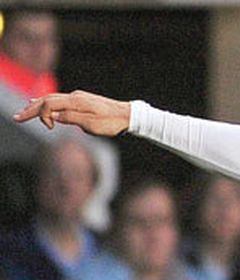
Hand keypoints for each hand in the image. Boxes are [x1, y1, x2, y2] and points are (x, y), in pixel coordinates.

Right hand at [13, 90, 130, 136]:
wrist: (128, 115)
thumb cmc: (111, 122)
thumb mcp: (91, 124)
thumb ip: (71, 118)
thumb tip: (53, 116)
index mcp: (75, 101)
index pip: (49, 104)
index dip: (43, 115)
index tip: (48, 128)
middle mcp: (74, 96)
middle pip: (47, 100)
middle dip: (31, 109)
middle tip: (17, 117)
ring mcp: (78, 97)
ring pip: (52, 98)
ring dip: (37, 105)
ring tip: (25, 110)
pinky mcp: (81, 100)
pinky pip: (59, 99)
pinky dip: (47, 103)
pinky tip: (42, 104)